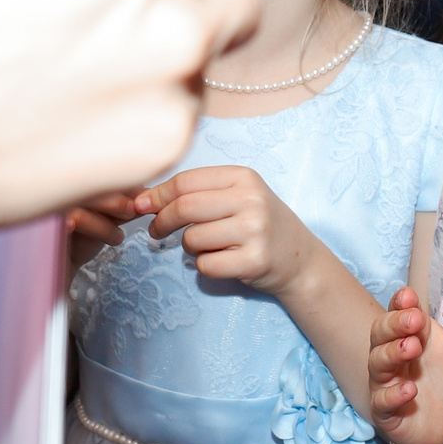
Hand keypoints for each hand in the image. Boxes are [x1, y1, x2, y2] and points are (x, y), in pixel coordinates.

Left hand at [135, 166, 317, 294]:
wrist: (300, 258)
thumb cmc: (258, 224)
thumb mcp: (237, 196)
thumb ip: (197, 192)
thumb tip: (142, 199)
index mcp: (244, 177)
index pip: (186, 181)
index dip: (157, 195)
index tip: (142, 206)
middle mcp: (252, 200)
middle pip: (185, 207)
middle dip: (162, 221)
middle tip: (156, 231)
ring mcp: (255, 231)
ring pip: (192, 239)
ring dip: (189, 247)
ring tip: (209, 246)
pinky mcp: (254, 261)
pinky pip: (205, 265)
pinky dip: (204, 266)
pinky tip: (222, 261)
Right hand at [367, 285, 442, 443]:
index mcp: (411, 333)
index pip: (398, 311)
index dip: (401, 303)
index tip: (410, 297)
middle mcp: (392, 354)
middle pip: (380, 332)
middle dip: (394, 324)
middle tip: (414, 320)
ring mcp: (386, 383)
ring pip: (377, 363)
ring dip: (392, 353)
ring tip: (413, 347)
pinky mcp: (386, 411)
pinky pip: (382, 401)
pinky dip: (393, 395)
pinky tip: (410, 390)